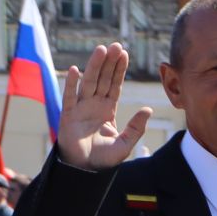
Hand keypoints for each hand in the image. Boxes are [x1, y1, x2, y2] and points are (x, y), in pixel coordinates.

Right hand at [56, 44, 151, 171]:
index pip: (114, 85)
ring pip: (88, 83)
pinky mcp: (67, 116)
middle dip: (108, 62)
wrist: (84, 171)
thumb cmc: (103, 159)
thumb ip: (137, 127)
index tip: (124, 53)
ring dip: (94, 66)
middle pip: (102, 79)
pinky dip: (71, 84)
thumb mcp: (126, 143)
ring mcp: (80, 109)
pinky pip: (69, 98)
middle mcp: (93, 105)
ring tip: (101, 50)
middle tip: (115, 45)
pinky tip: (76, 70)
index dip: (119, 70)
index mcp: (107, 109)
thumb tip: (148, 109)